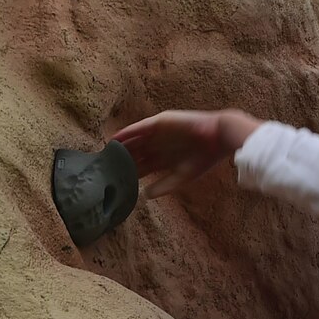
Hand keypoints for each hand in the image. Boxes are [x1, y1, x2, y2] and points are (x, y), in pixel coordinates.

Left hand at [113, 108, 261, 197]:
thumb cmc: (204, 159)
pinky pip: (140, 127)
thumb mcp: (181, 176)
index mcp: (164, 160)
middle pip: (134, 153)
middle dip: (119, 160)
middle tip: (102, 167)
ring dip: (120, 145)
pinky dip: (128, 132)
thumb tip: (145, 196)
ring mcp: (158, 133)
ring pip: (134, 140)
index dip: (127, 173)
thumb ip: (163, 186)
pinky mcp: (160, 122)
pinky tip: (115, 139)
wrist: (217, 139)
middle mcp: (158, 146)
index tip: (112, 181)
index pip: (141, 167)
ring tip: (104, 152)